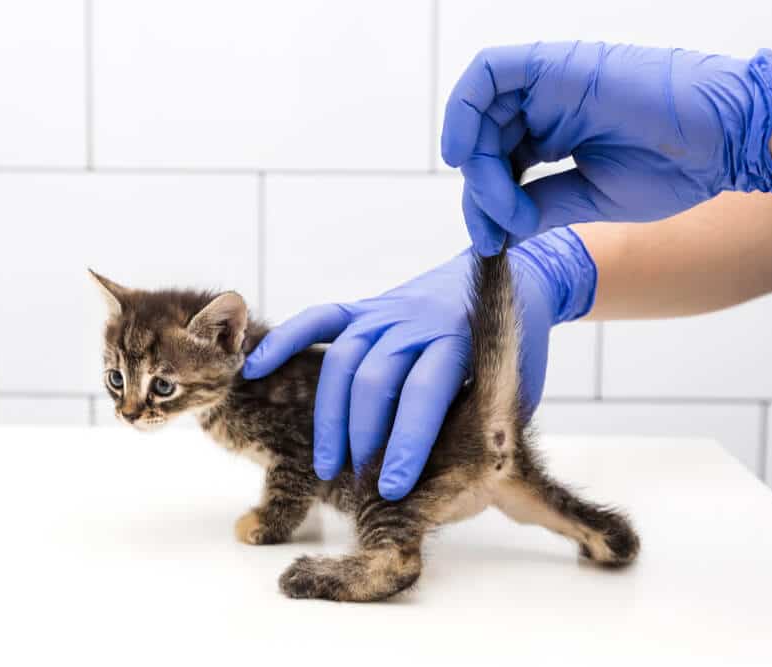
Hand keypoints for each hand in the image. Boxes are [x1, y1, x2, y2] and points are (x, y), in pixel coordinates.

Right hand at [242, 228, 596, 499]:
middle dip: (363, 437)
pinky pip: (318, 320)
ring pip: (342, 360)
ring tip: (328, 463)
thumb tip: (450, 479)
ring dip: (331, 416)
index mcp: (458, 340)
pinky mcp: (364, 307)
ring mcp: (385, 311)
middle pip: (373, 379)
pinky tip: (256, 368)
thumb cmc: (516, 349)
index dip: (405, 443)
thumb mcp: (512, 387)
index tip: (392, 486)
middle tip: (360, 480)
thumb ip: (479, 422)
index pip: (422, 394)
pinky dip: (284, 341)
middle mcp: (415, 321)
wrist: (515, 277)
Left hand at [442, 42, 771, 254]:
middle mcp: (546, 106)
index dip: (484, 203)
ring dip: (473, 158)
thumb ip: (542, 205)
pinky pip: (490, 73)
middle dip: (476, 188)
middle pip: (483, 139)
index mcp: (555, 134)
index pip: (497, 163)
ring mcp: (549, 84)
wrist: (727, 139)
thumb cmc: (675, 167)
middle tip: (491, 228)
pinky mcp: (555, 65)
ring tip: (491, 199)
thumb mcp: (591, 197)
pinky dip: (465, 108)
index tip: (489, 241)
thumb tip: (499, 229)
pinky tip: (464, 152)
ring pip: (480, 109)